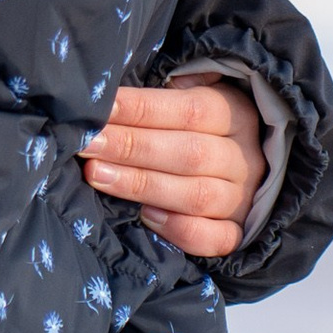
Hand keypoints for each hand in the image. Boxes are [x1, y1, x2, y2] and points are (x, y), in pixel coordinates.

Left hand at [81, 76, 264, 260]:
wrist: (233, 169)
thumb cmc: (194, 127)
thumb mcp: (191, 96)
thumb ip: (166, 93)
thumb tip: (126, 95)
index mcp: (235, 114)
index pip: (190, 110)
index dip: (142, 108)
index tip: (101, 108)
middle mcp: (243, 158)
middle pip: (190, 153)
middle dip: (132, 147)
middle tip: (89, 144)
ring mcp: (242, 199)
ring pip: (198, 196)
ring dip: (143, 186)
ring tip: (97, 175)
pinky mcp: (237, 233)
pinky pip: (217, 239)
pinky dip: (182, 230)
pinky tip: (146, 217)